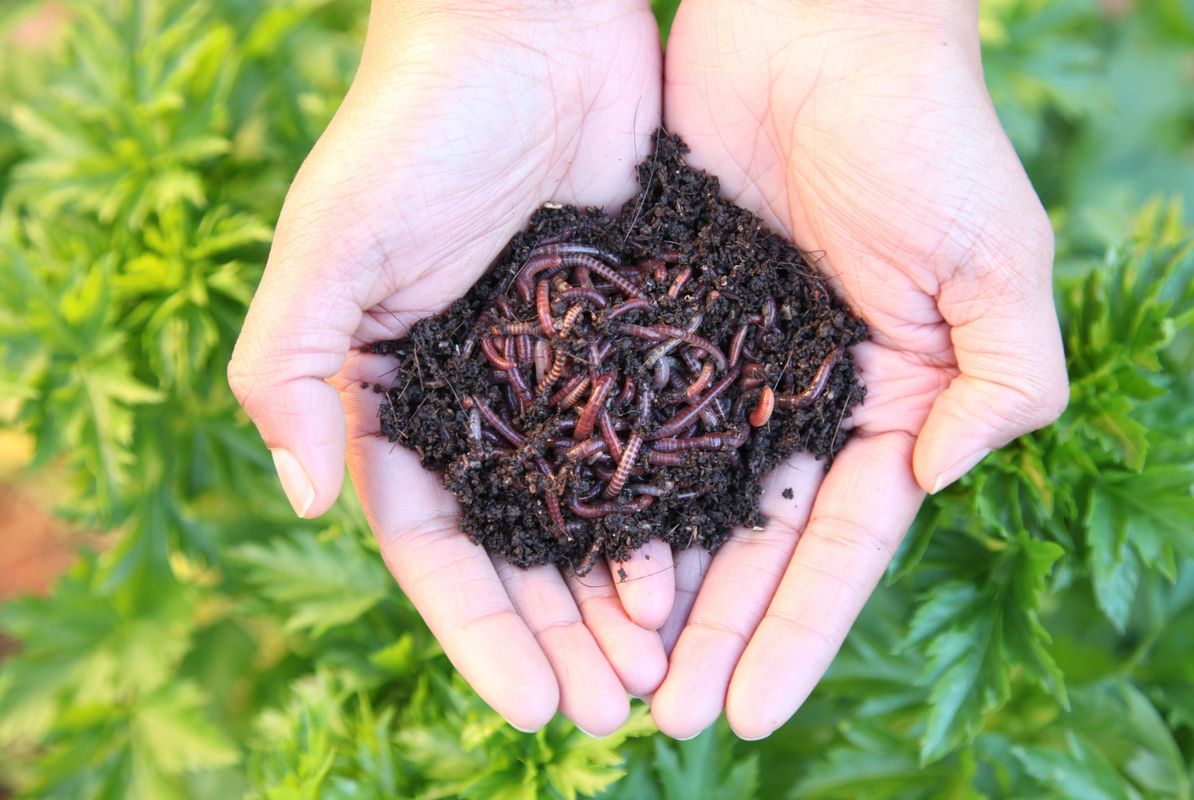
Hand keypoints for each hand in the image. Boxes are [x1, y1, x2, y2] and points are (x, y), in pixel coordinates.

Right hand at [228, 1, 669, 734]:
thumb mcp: (332, 240)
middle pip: (522, 549)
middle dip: (561, 636)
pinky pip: (660, 445)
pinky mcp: (634, 341)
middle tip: (613, 714)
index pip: (434, 543)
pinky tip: (711, 570)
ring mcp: (563, 379)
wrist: (528, 27)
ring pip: (596, 514)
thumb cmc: (414, 126)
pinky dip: (679, 511)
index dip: (478, 630)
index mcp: (402, 398)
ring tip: (664, 672)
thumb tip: (300, 495)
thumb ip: (291, 363)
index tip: (531, 706)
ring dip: (624, 597)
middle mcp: (484, 404)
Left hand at [650, 0, 1068, 738]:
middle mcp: (799, 402)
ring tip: (609, 670)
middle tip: (662, 720)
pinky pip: (628, 426)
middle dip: (715, 634)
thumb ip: (1001, 377)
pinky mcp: (660, 325)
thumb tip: (930, 481)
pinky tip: (568, 558)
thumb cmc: (919, 134)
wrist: (813, 30)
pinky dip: (605, 492)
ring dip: (653, 588)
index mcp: (882, 405)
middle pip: (751, 544)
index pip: (839, 545)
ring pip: (682, 501)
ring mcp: (725, 370)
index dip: (797, 631)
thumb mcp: (993, 259)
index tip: (749, 711)